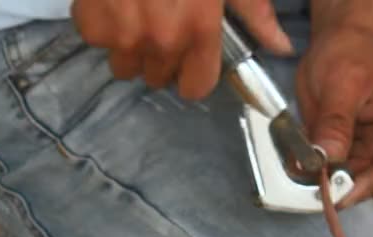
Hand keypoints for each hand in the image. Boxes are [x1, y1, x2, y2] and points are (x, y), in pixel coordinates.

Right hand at [71, 0, 293, 98]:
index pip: (195, 89)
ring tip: (136, 11)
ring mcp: (123, 35)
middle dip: (161, 58)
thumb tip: (282, 47)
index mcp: (199, 31)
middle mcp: (161, 42)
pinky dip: (103, 25)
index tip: (189, 61)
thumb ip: (254, 13)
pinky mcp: (91, 23)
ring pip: (125, 66)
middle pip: (158, 78)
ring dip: (130, 46)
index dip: (193, 75)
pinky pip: (97, 41)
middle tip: (161, 23)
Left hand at [297, 27, 372, 207]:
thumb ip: (335, 123)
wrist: (336, 41)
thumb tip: (327, 157)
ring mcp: (365, 149)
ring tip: (299, 172)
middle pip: (370, 182)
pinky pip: (329, 168)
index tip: (336, 194)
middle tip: (309, 189)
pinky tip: (297, 163)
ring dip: (323, 181)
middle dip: (340, 187)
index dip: (367, 188)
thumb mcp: (341, 84)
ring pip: (346, 179)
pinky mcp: (343, 148)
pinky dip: (313, 170)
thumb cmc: (349, 54)